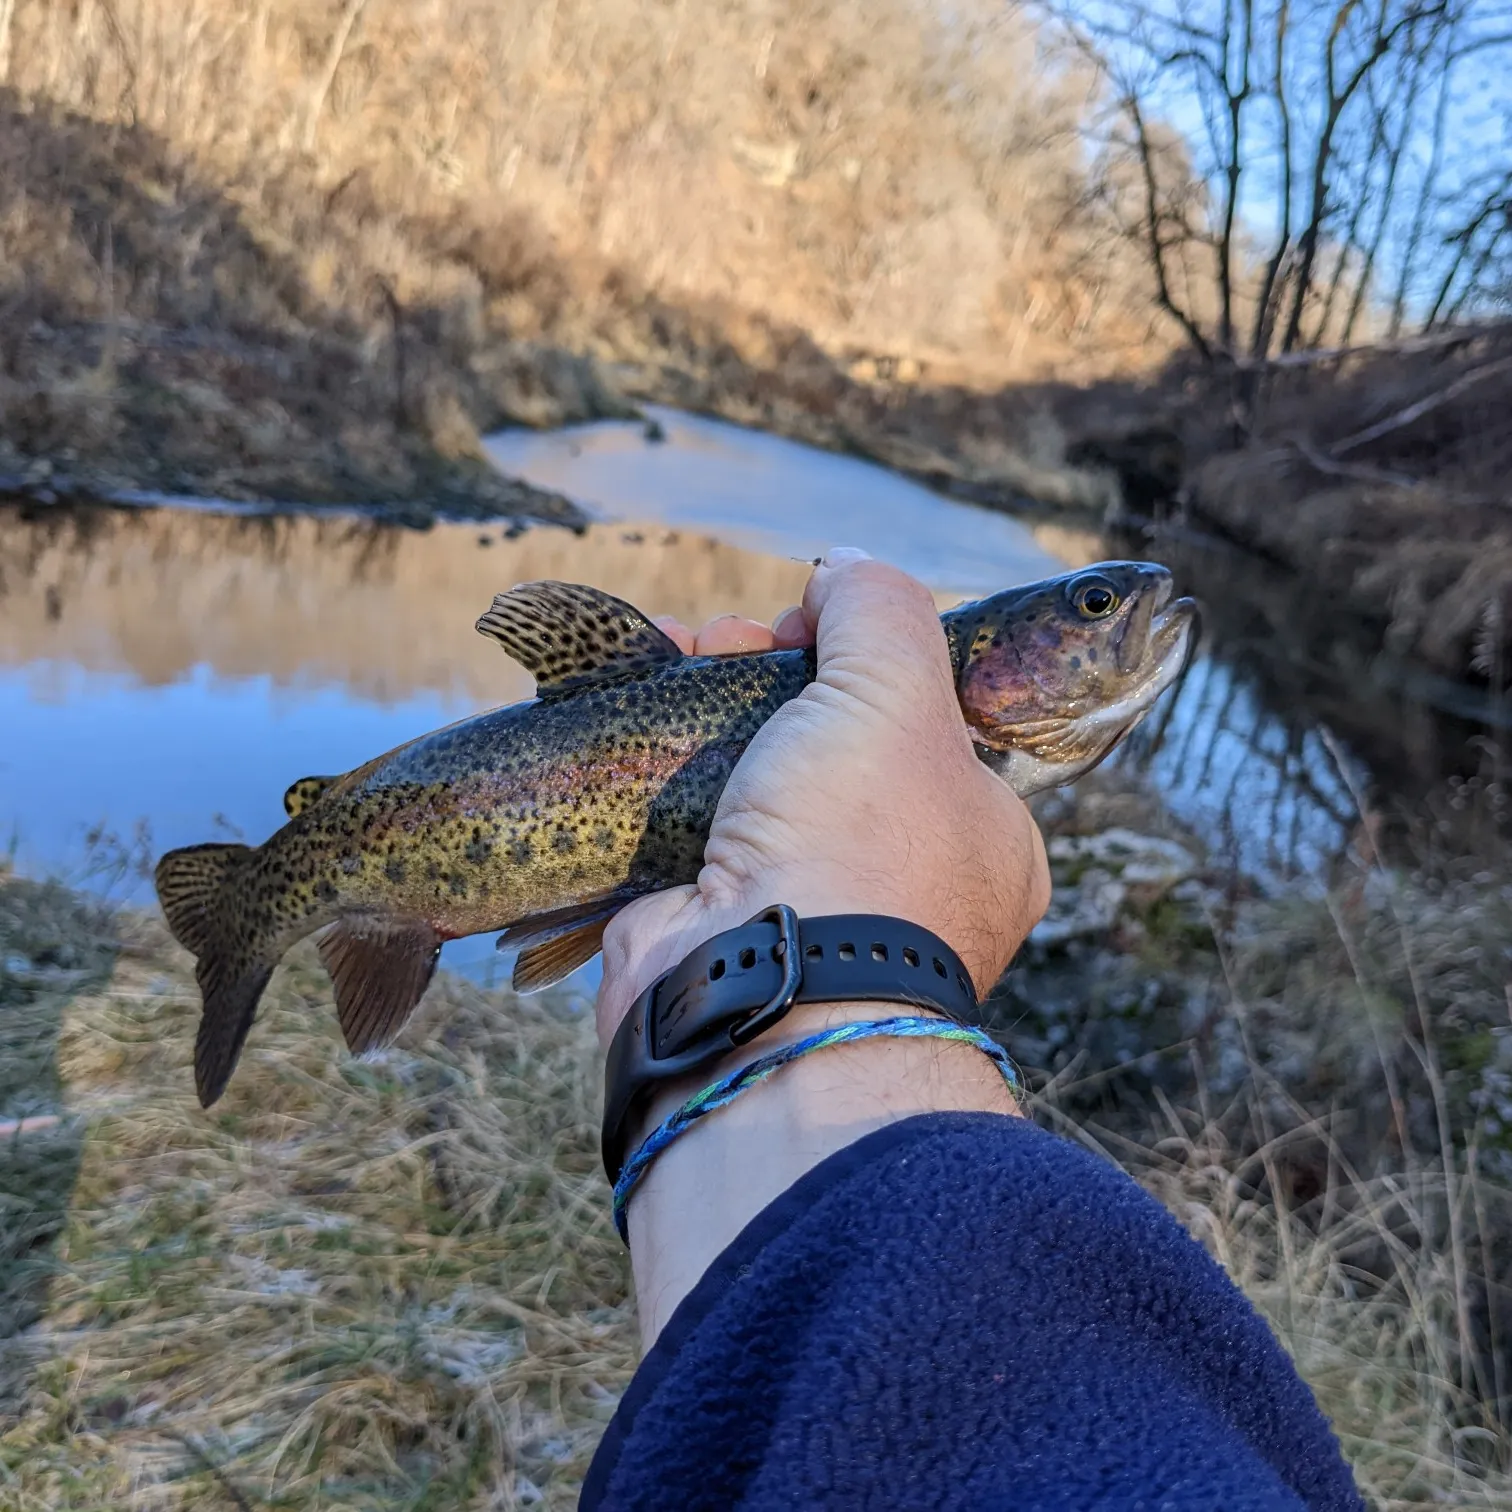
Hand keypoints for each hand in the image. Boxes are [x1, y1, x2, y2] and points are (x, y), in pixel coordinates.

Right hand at [597, 550, 1050, 1049]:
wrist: (760, 991)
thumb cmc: (860, 843)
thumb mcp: (897, 688)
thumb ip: (880, 608)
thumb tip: (839, 574)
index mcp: (980, 831)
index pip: (923, 716)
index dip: (859, 654)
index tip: (806, 623)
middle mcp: (903, 874)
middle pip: (831, 737)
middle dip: (767, 669)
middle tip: (726, 641)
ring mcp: (810, 902)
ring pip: (758, 773)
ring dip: (708, 703)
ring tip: (669, 656)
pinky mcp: (724, 920)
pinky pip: (695, 819)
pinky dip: (662, 762)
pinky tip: (636, 703)